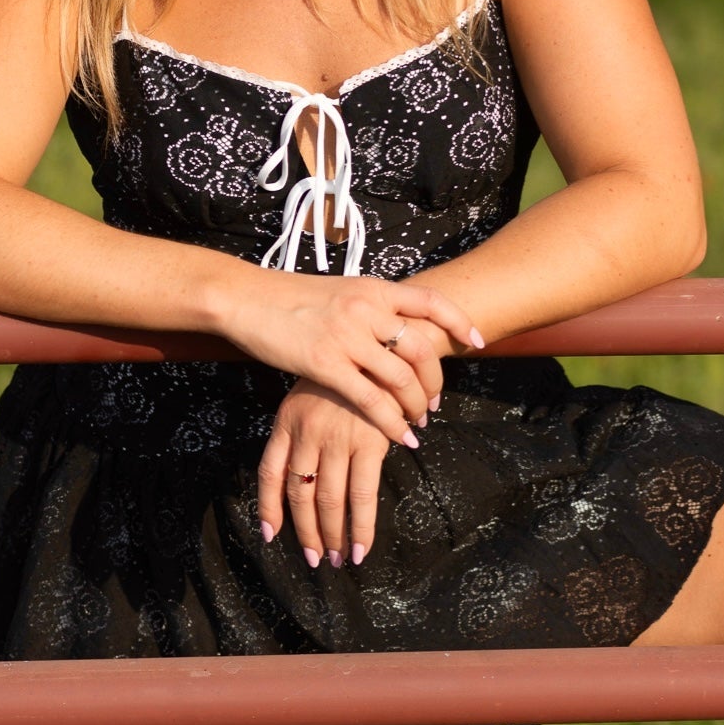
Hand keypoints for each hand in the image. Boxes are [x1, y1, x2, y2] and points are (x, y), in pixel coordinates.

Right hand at [223, 275, 481, 446]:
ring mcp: (347, 336)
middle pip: (420, 347)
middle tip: (434, 403)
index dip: (458, 321)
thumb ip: (368, 307)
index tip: (476, 341)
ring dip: (415, 406)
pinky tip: (401, 436)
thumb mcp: (339, 291)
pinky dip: (392, 422)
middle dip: (434, 380)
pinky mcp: (325, 364)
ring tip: (418, 423)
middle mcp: (366, 308)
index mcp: (372, 288)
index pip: (429, 300)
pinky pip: (371, 400)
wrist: (247, 298)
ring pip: (400, 378)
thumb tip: (393, 327)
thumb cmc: (290, 297)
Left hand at [257, 378, 391, 567]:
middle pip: (300, 494)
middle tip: (316, 558)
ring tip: (337, 559)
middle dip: (307, 532)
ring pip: (329, 501)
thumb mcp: (311, 392)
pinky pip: (363, 496)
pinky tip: (360, 547)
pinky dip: (361, 528)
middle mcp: (307, 432)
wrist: (384, 346)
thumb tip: (299, 470)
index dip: (269, 507)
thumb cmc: (349, 372)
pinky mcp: (369, 442)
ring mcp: (337, 438)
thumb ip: (300, 427)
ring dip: (332, 536)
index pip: (270, 472)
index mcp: (288, 419)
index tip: (270, 534)